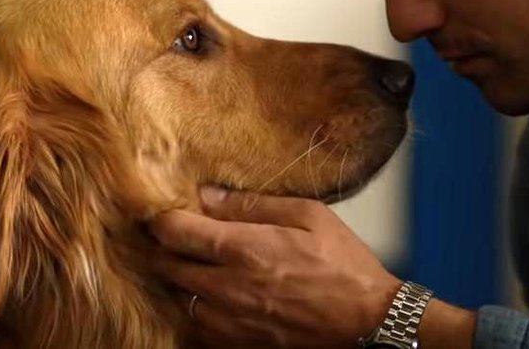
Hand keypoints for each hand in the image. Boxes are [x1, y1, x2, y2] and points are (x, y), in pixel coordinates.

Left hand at [148, 187, 401, 347]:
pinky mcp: (236, 344)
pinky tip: (215, 297)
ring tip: (196, 266)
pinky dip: (196, 308)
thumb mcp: (309, 216)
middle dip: (165, 247)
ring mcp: (228, 321)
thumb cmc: (344, 265)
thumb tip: (209, 195)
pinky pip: (196, 325)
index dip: (161, 218)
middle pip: (165, 265)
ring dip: (179, 279)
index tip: (166, 212)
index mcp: (243, 248)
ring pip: (177, 297)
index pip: (174, 231)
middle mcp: (226, 287)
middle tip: (179, 236)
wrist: (367, 321)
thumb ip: (255, 204)